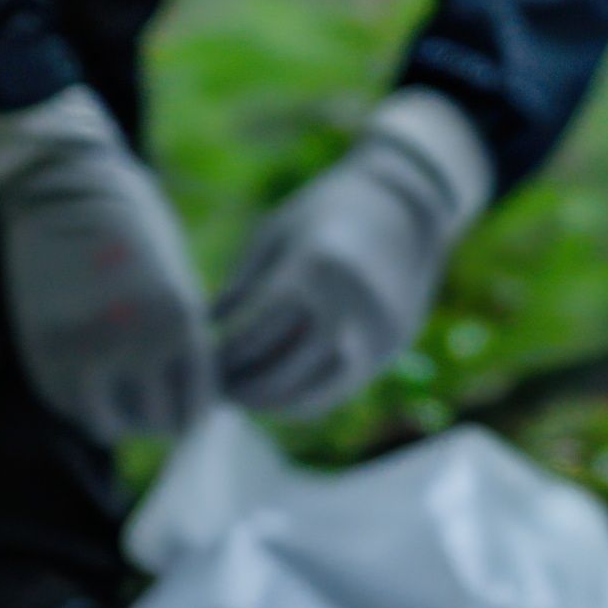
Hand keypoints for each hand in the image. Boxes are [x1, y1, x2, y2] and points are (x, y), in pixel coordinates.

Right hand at [0, 84, 212, 441]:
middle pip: (158, 423)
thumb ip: (181, 339)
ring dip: (116, 416)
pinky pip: (68, 406)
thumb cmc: (130, 227)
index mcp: (181, 321)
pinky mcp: (43, 352)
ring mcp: (86, 351)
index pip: (198, 406)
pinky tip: (84, 375)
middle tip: (149, 403)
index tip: (183, 406)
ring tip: (116, 395)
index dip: (192, 412)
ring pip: (110, 425)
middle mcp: (137, 342)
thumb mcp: (177, 279)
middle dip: (157, 418)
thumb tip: (182, 397)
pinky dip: (79, 401)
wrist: (61, 187)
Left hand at [210, 90, 492, 419]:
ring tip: (244, 398)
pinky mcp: (391, 346)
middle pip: (277, 376)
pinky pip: (339, 389)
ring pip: (310, 395)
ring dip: (272, 405)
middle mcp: (344, 310)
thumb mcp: (276, 234)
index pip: (251, 338)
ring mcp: (372, 334)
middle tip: (215, 390)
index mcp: (309, 274)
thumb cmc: (327, 210)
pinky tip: (281, 393)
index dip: (220, 357)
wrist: (408, 203)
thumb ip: (243, 285)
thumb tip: (206, 331)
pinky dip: (307, 399)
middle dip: (241, 389)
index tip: (200, 362)